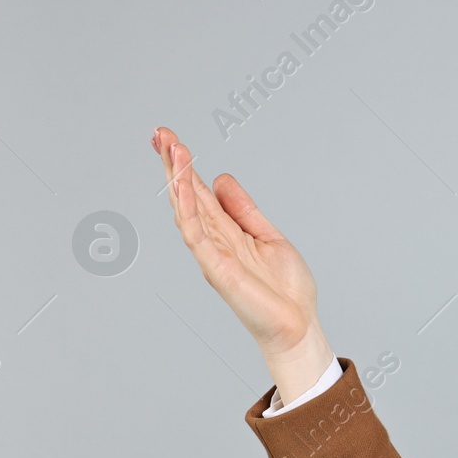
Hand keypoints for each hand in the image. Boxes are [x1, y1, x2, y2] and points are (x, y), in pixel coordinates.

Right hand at [151, 127, 332, 400]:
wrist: (297, 324)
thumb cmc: (284, 289)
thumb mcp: (268, 236)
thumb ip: (244, 210)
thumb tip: (220, 179)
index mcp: (226, 231)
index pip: (199, 192)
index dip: (184, 165)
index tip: (169, 138)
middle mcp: (213, 241)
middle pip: (186, 196)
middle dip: (173, 165)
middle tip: (161, 132)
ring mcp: (212, 254)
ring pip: (186, 210)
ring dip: (178, 179)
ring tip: (173, 148)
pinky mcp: (216, 269)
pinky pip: (196, 236)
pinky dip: (187, 211)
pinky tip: (182, 188)